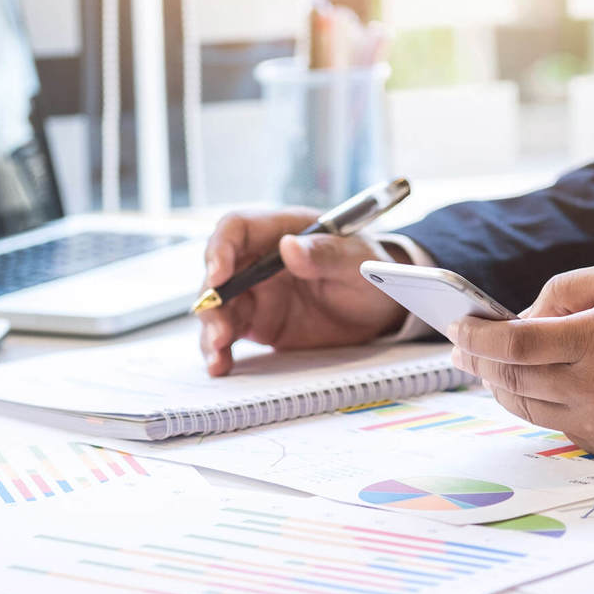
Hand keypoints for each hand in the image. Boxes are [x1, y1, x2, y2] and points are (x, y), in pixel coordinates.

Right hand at [199, 209, 407, 375]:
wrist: (381, 308)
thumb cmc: (371, 272)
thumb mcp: (358, 262)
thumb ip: (326, 254)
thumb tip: (290, 248)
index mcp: (282, 230)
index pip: (237, 228)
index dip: (220, 249)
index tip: (218, 276)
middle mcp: (261, 259)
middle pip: (219, 272)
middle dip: (213, 301)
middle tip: (220, 330)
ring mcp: (258, 292)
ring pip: (219, 306)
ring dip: (212, 329)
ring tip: (218, 354)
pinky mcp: (259, 321)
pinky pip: (231, 332)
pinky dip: (221, 349)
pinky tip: (220, 365)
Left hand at [449, 261, 593, 458]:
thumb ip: (564, 291)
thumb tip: (518, 317)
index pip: (514, 345)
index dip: (476, 338)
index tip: (456, 328)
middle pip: (511, 380)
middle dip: (477, 363)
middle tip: (460, 348)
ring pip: (525, 407)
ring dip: (499, 386)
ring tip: (488, 367)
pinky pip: (555, 425)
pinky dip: (538, 404)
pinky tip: (533, 385)